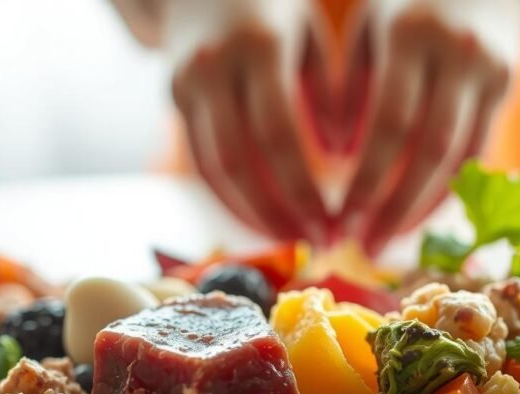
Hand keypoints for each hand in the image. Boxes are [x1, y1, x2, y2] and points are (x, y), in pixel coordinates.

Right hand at [169, 0, 329, 244]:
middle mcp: (214, 66)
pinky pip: (201, 162)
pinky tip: (261, 220)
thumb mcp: (311, 35)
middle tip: (317, 243)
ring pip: (213, 170)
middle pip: (241, 161)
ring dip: (252, 214)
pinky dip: (230, 199)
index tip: (333, 221)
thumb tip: (345, 157)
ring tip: (292, 240)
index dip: (303, 187)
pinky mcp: (174, 97)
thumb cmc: (275, 3)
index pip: (278, 135)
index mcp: (259, 45)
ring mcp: (186, 82)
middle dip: (279, 212)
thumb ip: (330, 94)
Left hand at [338, 0, 519, 255]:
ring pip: (458, 157)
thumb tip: (336, 159)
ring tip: (388, 242)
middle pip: (427, 149)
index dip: (368, 177)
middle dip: (395, 205)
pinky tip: (417, 216)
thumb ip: (351, 87)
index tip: (342, 218)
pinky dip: (447, 187)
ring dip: (422, 208)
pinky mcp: (505, 86)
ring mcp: (487, 70)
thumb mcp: (371, 27)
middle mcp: (454, 52)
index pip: (389, 122)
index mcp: (409, 33)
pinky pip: (476, 151)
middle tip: (365, 248)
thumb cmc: (408, 2)